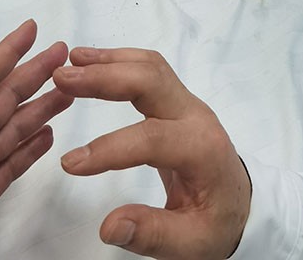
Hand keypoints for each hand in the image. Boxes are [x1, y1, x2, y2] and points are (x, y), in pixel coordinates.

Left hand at [0, 20, 71, 259]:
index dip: (7, 53)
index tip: (31, 30)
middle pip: (3, 101)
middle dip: (33, 74)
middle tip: (63, 55)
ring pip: (11, 130)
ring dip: (39, 107)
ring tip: (67, 92)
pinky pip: (11, 164)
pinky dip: (30, 147)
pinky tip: (46, 137)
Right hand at [55, 47, 250, 259]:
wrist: (241, 202)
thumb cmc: (217, 222)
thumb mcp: (192, 244)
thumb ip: (153, 234)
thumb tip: (110, 226)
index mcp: (201, 149)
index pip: (152, 138)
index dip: (109, 148)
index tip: (70, 164)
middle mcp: (195, 115)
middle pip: (152, 81)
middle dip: (105, 77)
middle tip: (62, 79)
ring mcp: (187, 103)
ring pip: (150, 67)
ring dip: (110, 61)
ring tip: (71, 61)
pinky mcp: (177, 101)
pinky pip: (150, 70)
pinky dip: (120, 61)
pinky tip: (93, 62)